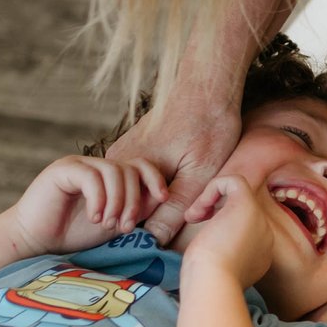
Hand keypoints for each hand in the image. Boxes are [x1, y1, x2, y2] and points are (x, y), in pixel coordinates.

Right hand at [5, 155, 166, 257]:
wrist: (34, 243)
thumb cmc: (72, 236)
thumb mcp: (113, 223)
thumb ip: (135, 210)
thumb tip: (163, 200)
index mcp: (110, 176)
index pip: (140, 165)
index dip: (155, 179)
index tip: (162, 198)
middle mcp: (95, 166)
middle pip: (130, 169)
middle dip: (133, 200)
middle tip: (124, 227)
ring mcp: (79, 165)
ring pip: (113, 171)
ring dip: (116, 201)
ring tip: (107, 223)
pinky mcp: (63, 170)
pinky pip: (91, 177)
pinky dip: (98, 199)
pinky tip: (93, 217)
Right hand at [105, 101, 242, 244]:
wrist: (207, 86)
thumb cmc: (208, 127)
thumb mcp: (198, 174)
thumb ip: (174, 208)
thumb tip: (155, 240)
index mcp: (128, 169)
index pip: (127, 215)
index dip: (147, 228)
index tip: (171, 228)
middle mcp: (117, 159)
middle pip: (127, 203)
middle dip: (149, 215)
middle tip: (180, 210)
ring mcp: (122, 149)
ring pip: (132, 190)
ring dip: (151, 201)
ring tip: (179, 193)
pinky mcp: (131, 144)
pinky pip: (134, 176)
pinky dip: (151, 185)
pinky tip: (174, 178)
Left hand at [177, 174, 276, 279]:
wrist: (212, 285)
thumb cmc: (205, 285)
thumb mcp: (213, 270)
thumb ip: (217, 257)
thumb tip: (205, 246)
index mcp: (259, 255)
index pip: (241, 231)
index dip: (220, 230)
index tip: (201, 244)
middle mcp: (264, 236)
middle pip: (240, 210)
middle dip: (215, 211)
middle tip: (194, 222)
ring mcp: (258, 219)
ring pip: (237, 193)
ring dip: (210, 199)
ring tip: (193, 216)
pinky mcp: (246, 205)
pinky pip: (232, 181)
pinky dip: (212, 188)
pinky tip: (198, 210)